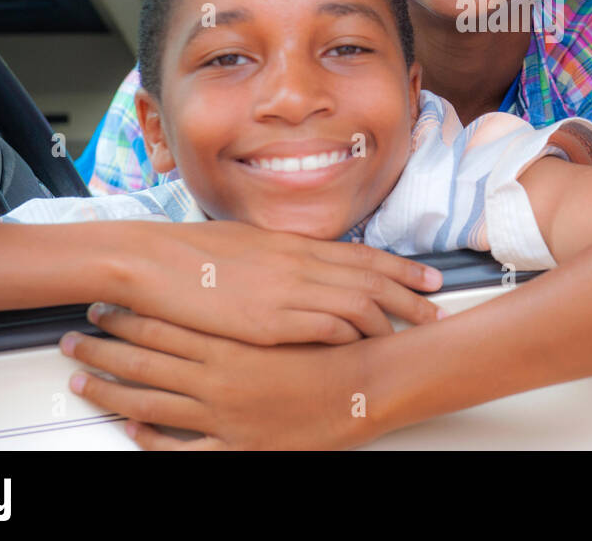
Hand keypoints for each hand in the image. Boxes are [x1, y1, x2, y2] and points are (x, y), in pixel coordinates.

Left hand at [62, 304, 376, 449]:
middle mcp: (216, 377)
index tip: (98, 308)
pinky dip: (153, 441)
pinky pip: (183, 449)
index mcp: (227, 340)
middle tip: (69, 341)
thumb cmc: (331, 346)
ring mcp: (221, 413)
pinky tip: (132, 431)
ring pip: (150, 403)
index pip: (161, 325)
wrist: (362, 386)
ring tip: (80, 378)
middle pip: (144, 362)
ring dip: (111, 391)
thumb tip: (224, 275)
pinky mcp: (236, 445)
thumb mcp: (291, 304)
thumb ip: (256, 292)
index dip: (125, 317)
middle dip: (101, 350)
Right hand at [113, 219, 443, 345]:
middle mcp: (298, 264)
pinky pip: (324, 326)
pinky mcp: (267, 321)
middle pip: (371, 278)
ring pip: (356, 303)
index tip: (429, 277)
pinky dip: (350, 336)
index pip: (362, 255)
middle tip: (438, 308)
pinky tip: (363, 345)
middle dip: (410, 295)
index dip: (401, 267)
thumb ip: (286, 257)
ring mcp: (285, 291)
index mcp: (294, 245)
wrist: (153, 261)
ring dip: (388, 320)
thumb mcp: (251, 247)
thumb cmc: (195, 255)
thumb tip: (312, 265)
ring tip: (410, 334)